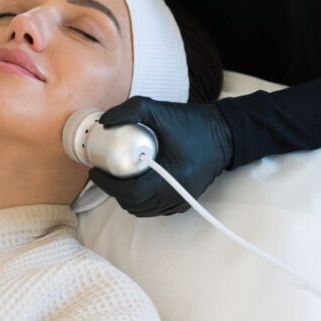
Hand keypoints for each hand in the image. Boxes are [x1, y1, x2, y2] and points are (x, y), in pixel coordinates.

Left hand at [88, 96, 232, 216]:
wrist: (224, 134)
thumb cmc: (192, 122)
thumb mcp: (159, 109)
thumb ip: (129, 111)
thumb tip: (104, 124)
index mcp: (173, 175)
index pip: (132, 191)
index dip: (108, 184)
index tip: (96, 170)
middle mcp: (178, 194)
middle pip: (134, 204)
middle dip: (113, 191)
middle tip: (103, 173)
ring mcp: (182, 201)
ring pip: (142, 210)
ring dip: (124, 197)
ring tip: (115, 179)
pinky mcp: (183, 202)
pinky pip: (154, 209)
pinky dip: (139, 201)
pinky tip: (133, 185)